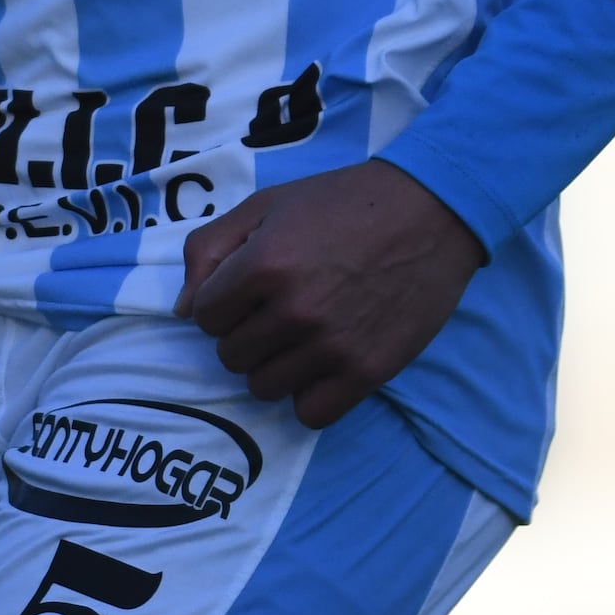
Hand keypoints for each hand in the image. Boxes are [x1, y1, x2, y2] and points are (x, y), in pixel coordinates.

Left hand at [179, 162, 484, 427]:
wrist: (431, 211)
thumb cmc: (344, 201)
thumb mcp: (268, 204)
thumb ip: (211, 249)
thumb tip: (183, 309)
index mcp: (264, 263)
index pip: (203, 316)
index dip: (222, 303)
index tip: (248, 291)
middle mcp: (295, 310)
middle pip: (231, 355)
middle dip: (245, 333)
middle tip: (279, 309)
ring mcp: (332, 345)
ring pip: (264, 387)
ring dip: (274, 365)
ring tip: (302, 335)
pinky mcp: (368, 371)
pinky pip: (310, 412)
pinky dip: (309, 394)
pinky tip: (323, 364)